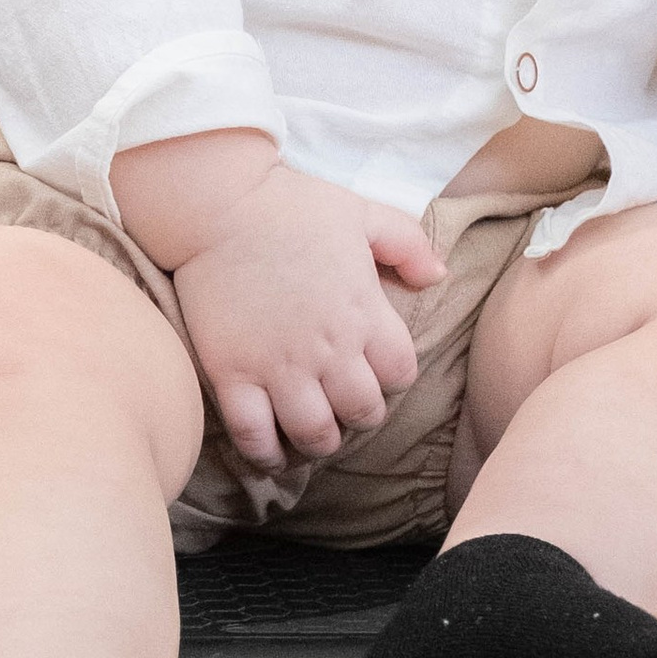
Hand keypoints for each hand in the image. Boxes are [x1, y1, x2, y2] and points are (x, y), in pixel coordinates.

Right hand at [113, 133, 444, 471]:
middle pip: (363, 414)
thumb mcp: (363, 213)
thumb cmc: (291, 205)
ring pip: (314, 435)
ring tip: (310, 432)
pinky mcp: (232, 373)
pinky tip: (269, 450)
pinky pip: (254, 436)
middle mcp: (328, 348)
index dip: (391, 379)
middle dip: (359, 415)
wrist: (217, 204)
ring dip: (319, 441)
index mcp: (364, 312)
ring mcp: (278, 365)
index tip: (373, 371)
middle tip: (342, 405)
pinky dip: (264, 454)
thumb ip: (408, 245)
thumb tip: (439, 276)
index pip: (400, 375)